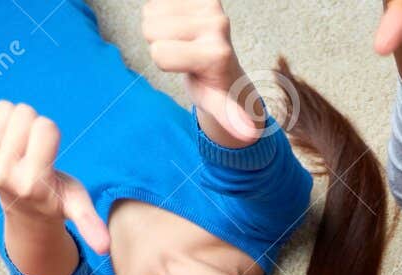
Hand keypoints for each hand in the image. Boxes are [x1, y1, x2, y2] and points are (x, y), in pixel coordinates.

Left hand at [0, 103, 109, 253]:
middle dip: (32, 126)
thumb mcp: (76, 205)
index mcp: (31, 183)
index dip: (51, 135)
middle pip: (23, 113)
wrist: (21, 208)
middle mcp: (1, 175)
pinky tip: (1, 148)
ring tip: (18, 148)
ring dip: (14, 124)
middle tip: (32, 150)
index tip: (49, 155)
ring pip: (3, 109)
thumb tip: (104, 249)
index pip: (46, 126)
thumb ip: (90, 223)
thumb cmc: (54, 197)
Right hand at [140, 0, 262, 144]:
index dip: (165, 64)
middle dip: (160, 44)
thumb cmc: (215, 89)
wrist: (224, 63)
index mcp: (217, 53)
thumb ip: (232, 118)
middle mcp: (218, 23)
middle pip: (151, 30)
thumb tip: (251, 134)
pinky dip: (160, 11)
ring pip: (150, 12)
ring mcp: (210, 3)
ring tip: (182, 40)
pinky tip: (179, 24)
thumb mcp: (218, 106)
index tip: (188, 69)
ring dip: (160, 27)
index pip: (159, 54)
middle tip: (183, 53)